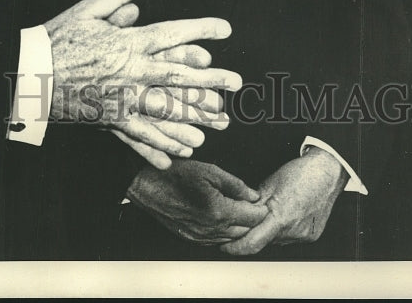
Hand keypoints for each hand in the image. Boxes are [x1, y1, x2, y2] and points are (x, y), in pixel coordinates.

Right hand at [44, 0, 241, 168]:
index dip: (201, 30)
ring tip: (220, 121)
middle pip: (179, 75)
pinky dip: (163, 144)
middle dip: (210, 80)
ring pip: (167, 109)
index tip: (226, 30)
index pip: (173, 33)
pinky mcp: (112, 119)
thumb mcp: (86, 11)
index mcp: (128, 42)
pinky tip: (182, 150)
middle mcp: (131, 72)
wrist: (30, 75)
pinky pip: (143, 135)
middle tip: (236, 83)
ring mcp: (123, 99)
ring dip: (196, 115)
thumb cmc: (58, 40)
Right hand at [126, 159, 267, 244]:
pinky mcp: (193, 239)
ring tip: (239, 210)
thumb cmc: (176, 174)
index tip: (263, 201)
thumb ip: (235, 184)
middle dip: (252, 219)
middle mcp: (211, 229)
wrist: (148, 185)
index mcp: (219, 212)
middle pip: (245, 231)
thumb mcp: (209, 171)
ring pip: (232, 238)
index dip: (261, 209)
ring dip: (239, 227)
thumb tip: (253, 195)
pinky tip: (222, 218)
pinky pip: (216, 240)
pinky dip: (224, 231)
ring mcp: (201, 237)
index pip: (252, 218)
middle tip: (254, 205)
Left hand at [219, 148, 347, 255]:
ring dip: (267, 232)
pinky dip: (281, 230)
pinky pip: (289, 238)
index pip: (252, 243)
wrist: (326, 173)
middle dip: (251, 234)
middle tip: (241, 224)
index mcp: (280, 218)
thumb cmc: (299, 174)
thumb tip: (237, 214)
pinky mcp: (311, 236)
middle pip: (263, 241)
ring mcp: (303, 236)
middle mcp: (293, 232)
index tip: (225, 246)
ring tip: (267, 213)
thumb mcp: (268, 184)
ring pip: (276, 241)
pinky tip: (282, 215)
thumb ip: (252, 204)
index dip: (236, 247)